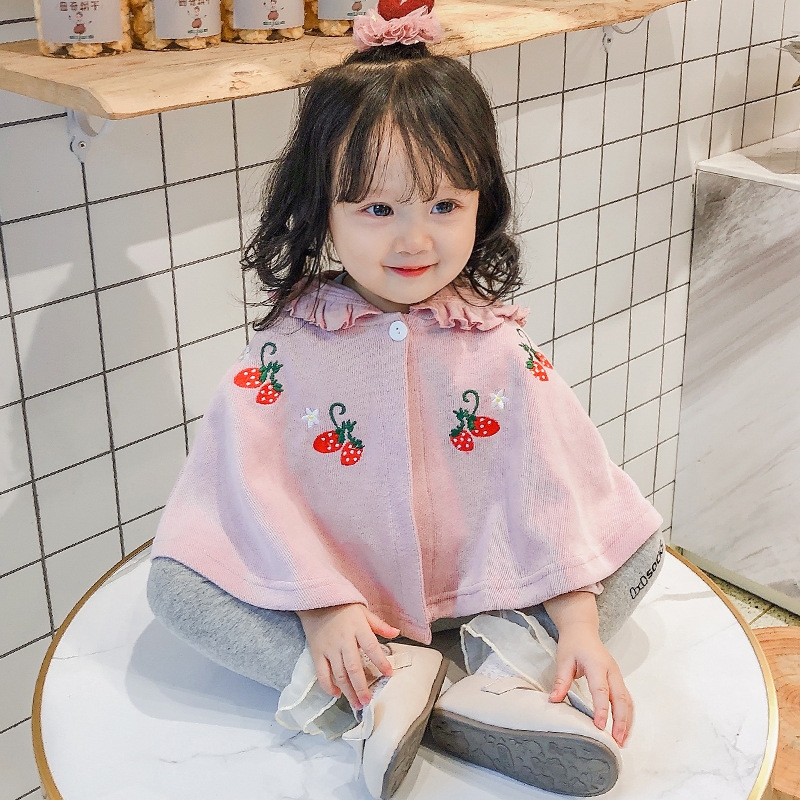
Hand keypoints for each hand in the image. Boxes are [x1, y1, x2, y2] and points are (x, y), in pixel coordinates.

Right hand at [297, 603, 399, 710]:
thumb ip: (379, 624)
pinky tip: (337, 694)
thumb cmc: (343, 607)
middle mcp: (343, 640)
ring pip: (338, 674)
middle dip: (361, 687)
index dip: (381, 661)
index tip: (389, 673)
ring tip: (357, 703)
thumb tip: (396, 633)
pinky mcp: (317, 653)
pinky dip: (328, 686)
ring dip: (348, 691)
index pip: (371, 647)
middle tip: (368, 701)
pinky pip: (321, 674)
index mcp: (357, 628)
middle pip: (353, 667)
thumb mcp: (363, 611)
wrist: (316, 601)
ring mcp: (329, 648)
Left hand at [548, 624, 632, 746]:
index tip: (599, 726)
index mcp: (597, 665)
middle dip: (620, 721)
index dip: (601, 709)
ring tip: (622, 741)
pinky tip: (624, 729)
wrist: (582, 629)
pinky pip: (626, 699)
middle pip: (621, 698)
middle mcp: (612, 671)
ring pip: (627, 701)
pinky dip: (628, 715)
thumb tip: (554, 700)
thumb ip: (561, 680)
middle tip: (617, 741)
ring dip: (627, 721)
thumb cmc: (573, 644)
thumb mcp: (564, 659)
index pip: (601, 690)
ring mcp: (617, 675)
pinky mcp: (618, 680)